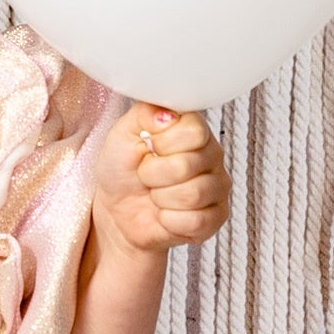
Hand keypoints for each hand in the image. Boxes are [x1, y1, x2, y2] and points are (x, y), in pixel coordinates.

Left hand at [103, 107, 226, 254]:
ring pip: (192, 195)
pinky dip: (170, 220)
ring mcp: (217, 187)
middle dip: (153, 174)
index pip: (194, 131)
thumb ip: (145, 113)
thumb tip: (167, 114)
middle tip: (147, 175)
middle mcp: (212, 155)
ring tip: (156, 193)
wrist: (116, 209)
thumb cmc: (123, 169)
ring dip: (161, 198)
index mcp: (194, 129)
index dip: (162, 143)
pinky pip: (196, 221)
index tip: (149, 146)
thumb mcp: (123, 132)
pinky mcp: (216, 218)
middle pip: (187, 165)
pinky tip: (166, 213)